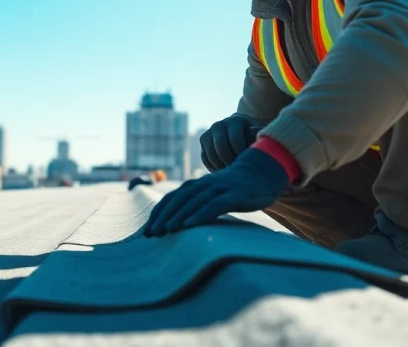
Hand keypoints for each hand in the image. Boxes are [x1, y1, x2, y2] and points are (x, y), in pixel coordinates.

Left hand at [143, 148, 288, 236]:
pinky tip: (191, 225)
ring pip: (193, 201)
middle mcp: (203, 184)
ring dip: (178, 215)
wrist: (261, 172)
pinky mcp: (234, 194)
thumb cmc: (233, 189)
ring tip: (166, 230)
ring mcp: (218, 188)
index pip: (170, 199)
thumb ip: (197, 205)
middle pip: (178, 200)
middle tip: (152, 234)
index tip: (147, 232)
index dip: (158, 214)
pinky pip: (214, 204)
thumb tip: (178, 226)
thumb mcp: (212, 195)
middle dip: (163, 217)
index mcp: (195, 185)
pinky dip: (201, 214)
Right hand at [201, 115, 260, 171]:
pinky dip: (213, 168)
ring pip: (211, 155)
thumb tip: (253, 134)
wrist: (239, 132)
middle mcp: (219, 125)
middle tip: (238, 171)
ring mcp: (209, 133)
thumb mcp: (257, 135)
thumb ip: (257, 136)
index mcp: (235, 121)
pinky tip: (224, 170)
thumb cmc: (252, 136)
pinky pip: (205, 159)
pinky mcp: (203, 142)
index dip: (241, 154)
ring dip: (222, 167)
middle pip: (221, 149)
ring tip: (232, 171)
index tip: (247, 163)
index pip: (235, 140)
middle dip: (230, 162)